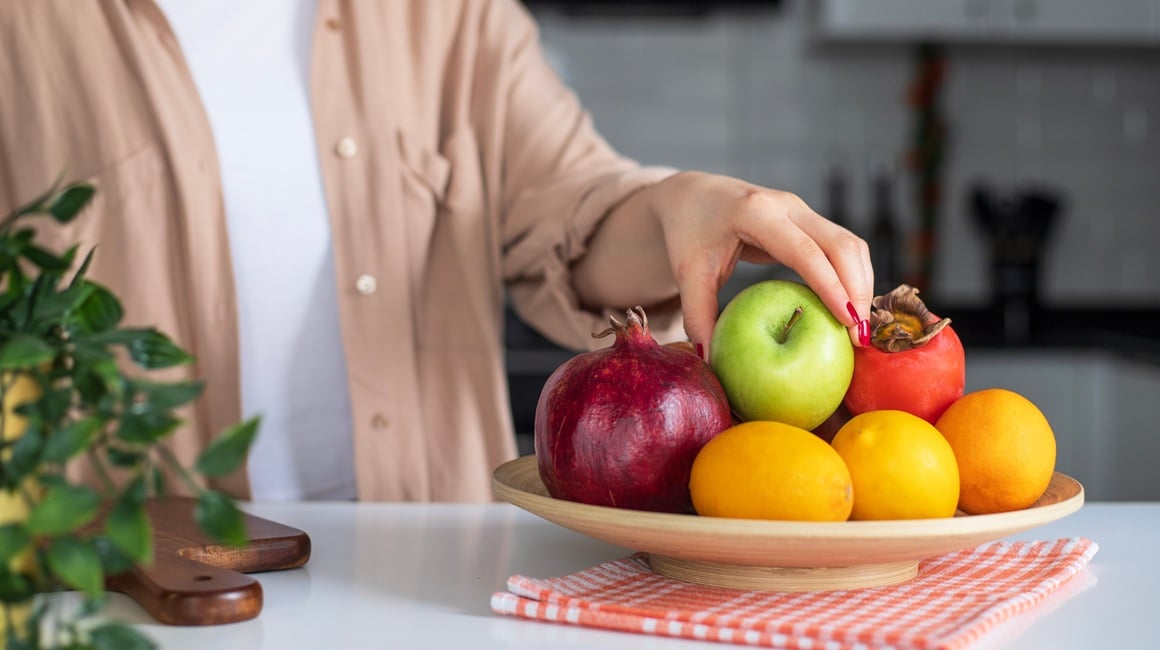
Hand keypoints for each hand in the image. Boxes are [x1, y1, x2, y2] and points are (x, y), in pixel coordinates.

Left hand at [648, 171, 872, 353]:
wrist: (693, 195)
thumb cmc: (689, 232)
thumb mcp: (688, 272)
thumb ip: (697, 315)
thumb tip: (709, 361)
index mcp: (756, 213)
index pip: (805, 251)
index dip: (831, 286)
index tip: (848, 323)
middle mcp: (787, 206)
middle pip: (842, 244)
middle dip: (858, 290)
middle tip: (860, 338)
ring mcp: (802, 211)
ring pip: (850, 244)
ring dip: (861, 285)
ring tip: (859, 331)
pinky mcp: (809, 221)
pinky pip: (842, 248)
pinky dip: (853, 277)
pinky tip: (850, 311)